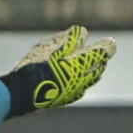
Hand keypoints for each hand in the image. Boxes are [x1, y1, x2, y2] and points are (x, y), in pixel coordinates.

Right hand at [1, 25, 115, 115]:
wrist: (23, 93)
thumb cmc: (36, 66)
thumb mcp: (50, 45)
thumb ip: (69, 38)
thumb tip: (83, 33)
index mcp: (81, 63)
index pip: (103, 52)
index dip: (106, 46)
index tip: (110, 42)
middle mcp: (83, 78)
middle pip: (99, 67)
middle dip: (100, 59)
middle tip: (103, 52)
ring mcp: (76, 90)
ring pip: (91, 79)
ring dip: (93, 70)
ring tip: (95, 65)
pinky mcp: (67, 98)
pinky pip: (80, 89)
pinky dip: (82, 82)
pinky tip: (78, 81)